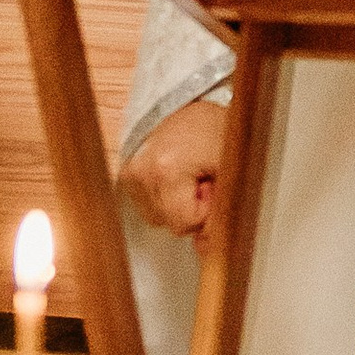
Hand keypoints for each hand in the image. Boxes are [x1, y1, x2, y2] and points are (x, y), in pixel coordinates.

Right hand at [120, 96, 227, 246]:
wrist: (189, 102)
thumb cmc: (212, 128)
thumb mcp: (228, 168)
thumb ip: (222, 212)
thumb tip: (208, 252)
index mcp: (166, 170)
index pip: (184, 223)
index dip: (205, 210)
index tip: (211, 184)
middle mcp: (141, 173)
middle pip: (170, 223)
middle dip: (191, 208)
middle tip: (203, 178)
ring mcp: (130, 173)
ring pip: (158, 217)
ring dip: (177, 204)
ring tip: (189, 174)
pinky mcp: (126, 173)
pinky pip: (148, 204)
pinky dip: (164, 197)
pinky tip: (175, 176)